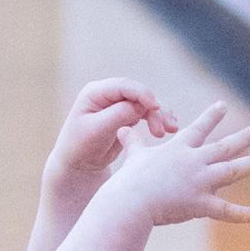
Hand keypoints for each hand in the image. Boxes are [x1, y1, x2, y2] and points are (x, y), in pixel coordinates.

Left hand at [46, 78, 176, 181]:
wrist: (79, 164)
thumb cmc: (81, 147)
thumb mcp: (97, 131)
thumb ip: (118, 115)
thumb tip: (142, 105)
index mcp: (95, 92)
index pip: (123, 86)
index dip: (142, 93)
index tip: (155, 107)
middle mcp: (109, 94)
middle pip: (138, 95)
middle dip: (154, 110)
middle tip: (161, 132)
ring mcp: (119, 104)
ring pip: (146, 104)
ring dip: (160, 115)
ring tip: (170, 130)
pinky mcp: (128, 115)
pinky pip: (147, 113)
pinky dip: (158, 119)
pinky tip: (170, 127)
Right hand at [112, 100, 249, 226]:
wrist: (131, 201)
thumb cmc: (129, 181)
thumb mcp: (133, 157)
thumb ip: (132, 142)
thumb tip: (122, 128)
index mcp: (179, 149)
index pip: (199, 128)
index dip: (212, 116)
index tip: (223, 106)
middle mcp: (194, 162)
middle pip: (225, 146)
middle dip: (244, 137)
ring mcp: (200, 182)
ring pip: (234, 170)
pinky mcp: (200, 204)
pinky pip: (226, 211)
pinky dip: (244, 214)